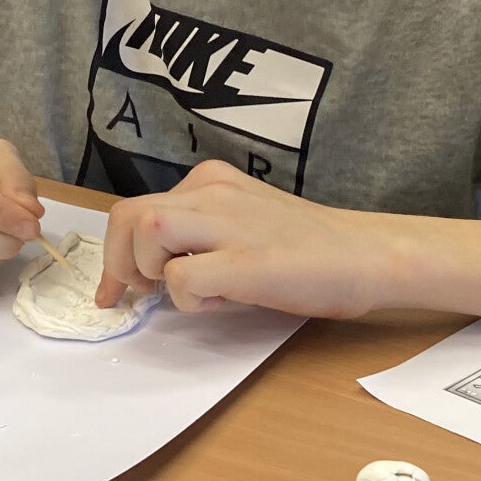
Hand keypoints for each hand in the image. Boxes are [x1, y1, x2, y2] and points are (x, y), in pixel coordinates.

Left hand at [97, 160, 380, 318]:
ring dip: (152, 272)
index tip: (114, 288)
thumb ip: (198, 232)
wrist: (365, 254)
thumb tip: (151, 269)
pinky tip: (222, 299)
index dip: (115, 253)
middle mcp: (213, 192)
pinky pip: (183, 278)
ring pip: (147, 234)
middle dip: (119, 264)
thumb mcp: (242, 221)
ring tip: (190, 289)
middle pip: (129, 217)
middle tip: (139, 294)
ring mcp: (229, 223)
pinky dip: (188, 299)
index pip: (138, 208)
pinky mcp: (245, 261)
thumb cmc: (307, 247)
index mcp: (211, 181)